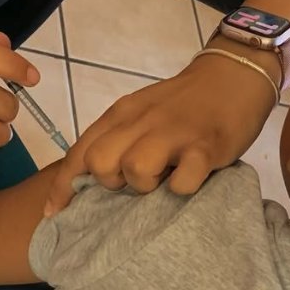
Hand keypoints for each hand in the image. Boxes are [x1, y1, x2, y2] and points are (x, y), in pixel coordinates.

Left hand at [44, 49, 276, 215]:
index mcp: (121, 114)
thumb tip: (89, 179)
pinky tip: (190, 180)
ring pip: (135, 169)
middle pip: (99, 162)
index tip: (55, 213)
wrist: (234, 76)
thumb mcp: (141, 113)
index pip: (79, 152)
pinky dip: (183, 188)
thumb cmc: (183, 104)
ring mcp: (174, 133)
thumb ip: (117, 138)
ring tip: (163, 180)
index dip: (63, 186)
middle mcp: (141, 122)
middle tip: (133, 182)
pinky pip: (182, 181)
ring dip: (146, 185)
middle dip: (109, 182)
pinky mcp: (206, 147)